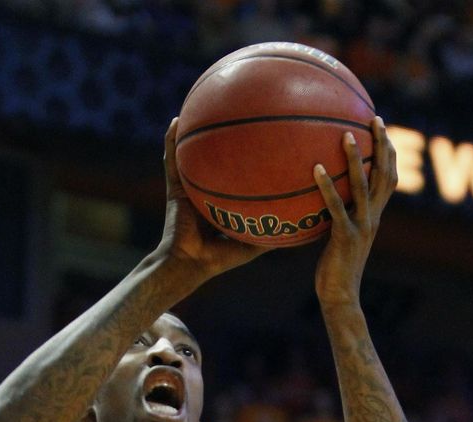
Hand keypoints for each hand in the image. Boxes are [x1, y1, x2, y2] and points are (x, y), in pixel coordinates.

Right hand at [156, 120, 265, 286]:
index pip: (236, 175)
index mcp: (222, 201)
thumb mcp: (252, 246)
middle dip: (224, 137)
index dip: (248, 158)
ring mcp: (189, 187)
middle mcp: (206, 190)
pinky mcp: (175, 188)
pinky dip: (170, 141)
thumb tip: (302, 230)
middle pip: (217, 158)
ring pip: (192, 153)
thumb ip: (272, 236)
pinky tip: (174, 121)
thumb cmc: (218, 260)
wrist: (189, 264)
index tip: (264, 138)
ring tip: (201, 104)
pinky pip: (171, 160)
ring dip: (194, 131)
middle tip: (238, 112)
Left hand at [313, 116, 396, 307]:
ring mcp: (362, 227)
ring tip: (346, 134)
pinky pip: (337, 207)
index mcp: (374, 216)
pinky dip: (328, 187)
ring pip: (363, 186)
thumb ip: (339, 217)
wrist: (340, 297)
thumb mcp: (340, 238)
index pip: (388, 179)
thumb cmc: (336, 270)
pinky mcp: (346, 237)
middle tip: (374, 118)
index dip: (389, 153)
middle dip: (382, 145)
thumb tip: (323, 198)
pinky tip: (316, 169)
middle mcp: (373, 218)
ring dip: (357, 159)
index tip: (381, 128)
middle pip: (384, 175)